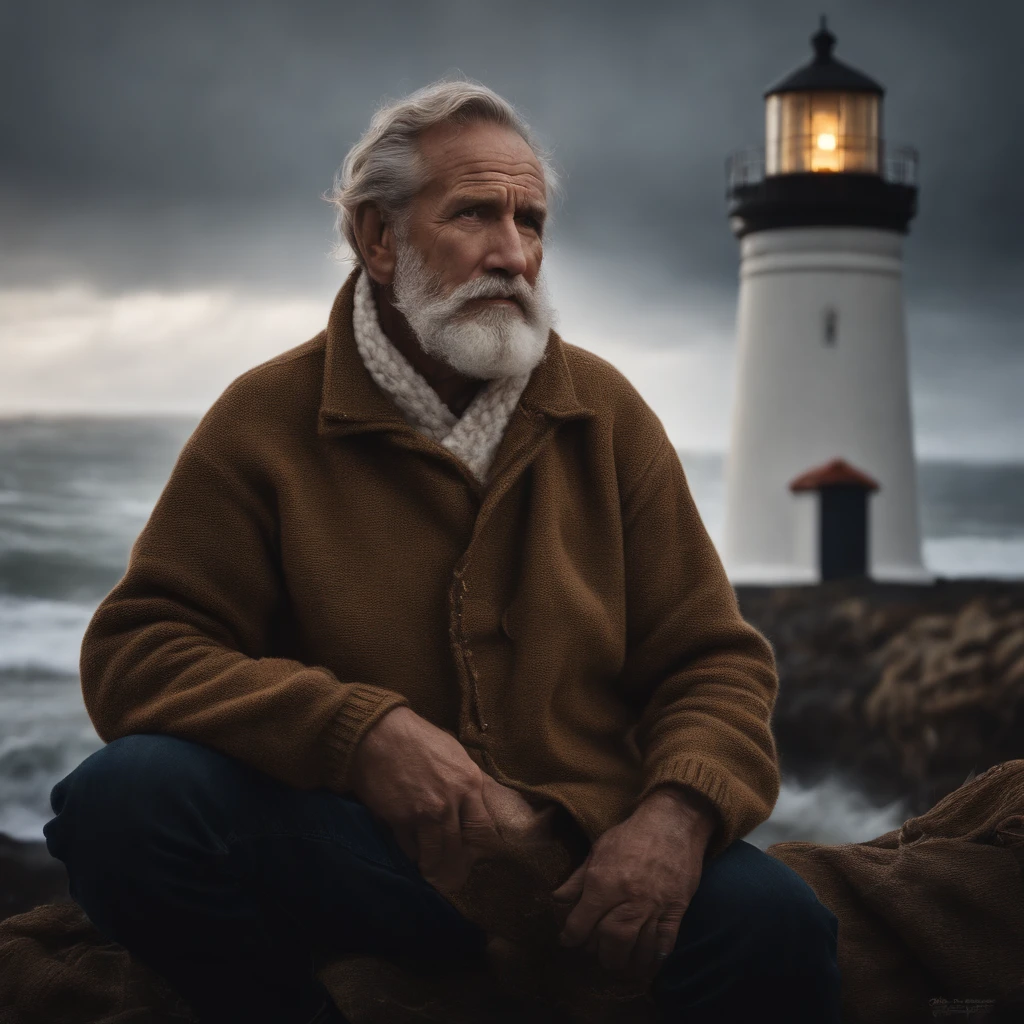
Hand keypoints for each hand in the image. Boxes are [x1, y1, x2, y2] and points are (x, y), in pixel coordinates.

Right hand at [348, 706, 504, 891]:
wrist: (378, 734)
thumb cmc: (417, 739)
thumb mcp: (454, 753)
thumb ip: (467, 782)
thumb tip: (476, 804)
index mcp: (470, 783)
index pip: (485, 829)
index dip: (482, 847)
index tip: (477, 855)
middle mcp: (451, 802)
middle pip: (460, 848)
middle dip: (456, 866)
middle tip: (453, 877)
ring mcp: (425, 814)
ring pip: (435, 854)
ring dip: (433, 866)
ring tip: (432, 874)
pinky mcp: (400, 820)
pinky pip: (410, 848)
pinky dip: (411, 853)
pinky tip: (412, 854)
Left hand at [551, 786, 715, 980]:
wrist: (672, 823)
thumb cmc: (630, 835)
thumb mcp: (597, 850)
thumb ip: (577, 880)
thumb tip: (557, 900)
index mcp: (603, 882)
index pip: (581, 923)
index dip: (571, 937)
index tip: (569, 942)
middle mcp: (627, 899)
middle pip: (611, 941)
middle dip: (602, 955)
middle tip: (599, 955)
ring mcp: (654, 907)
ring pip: (638, 948)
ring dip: (627, 962)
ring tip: (620, 964)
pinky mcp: (676, 910)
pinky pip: (665, 943)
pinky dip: (655, 959)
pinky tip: (647, 965)